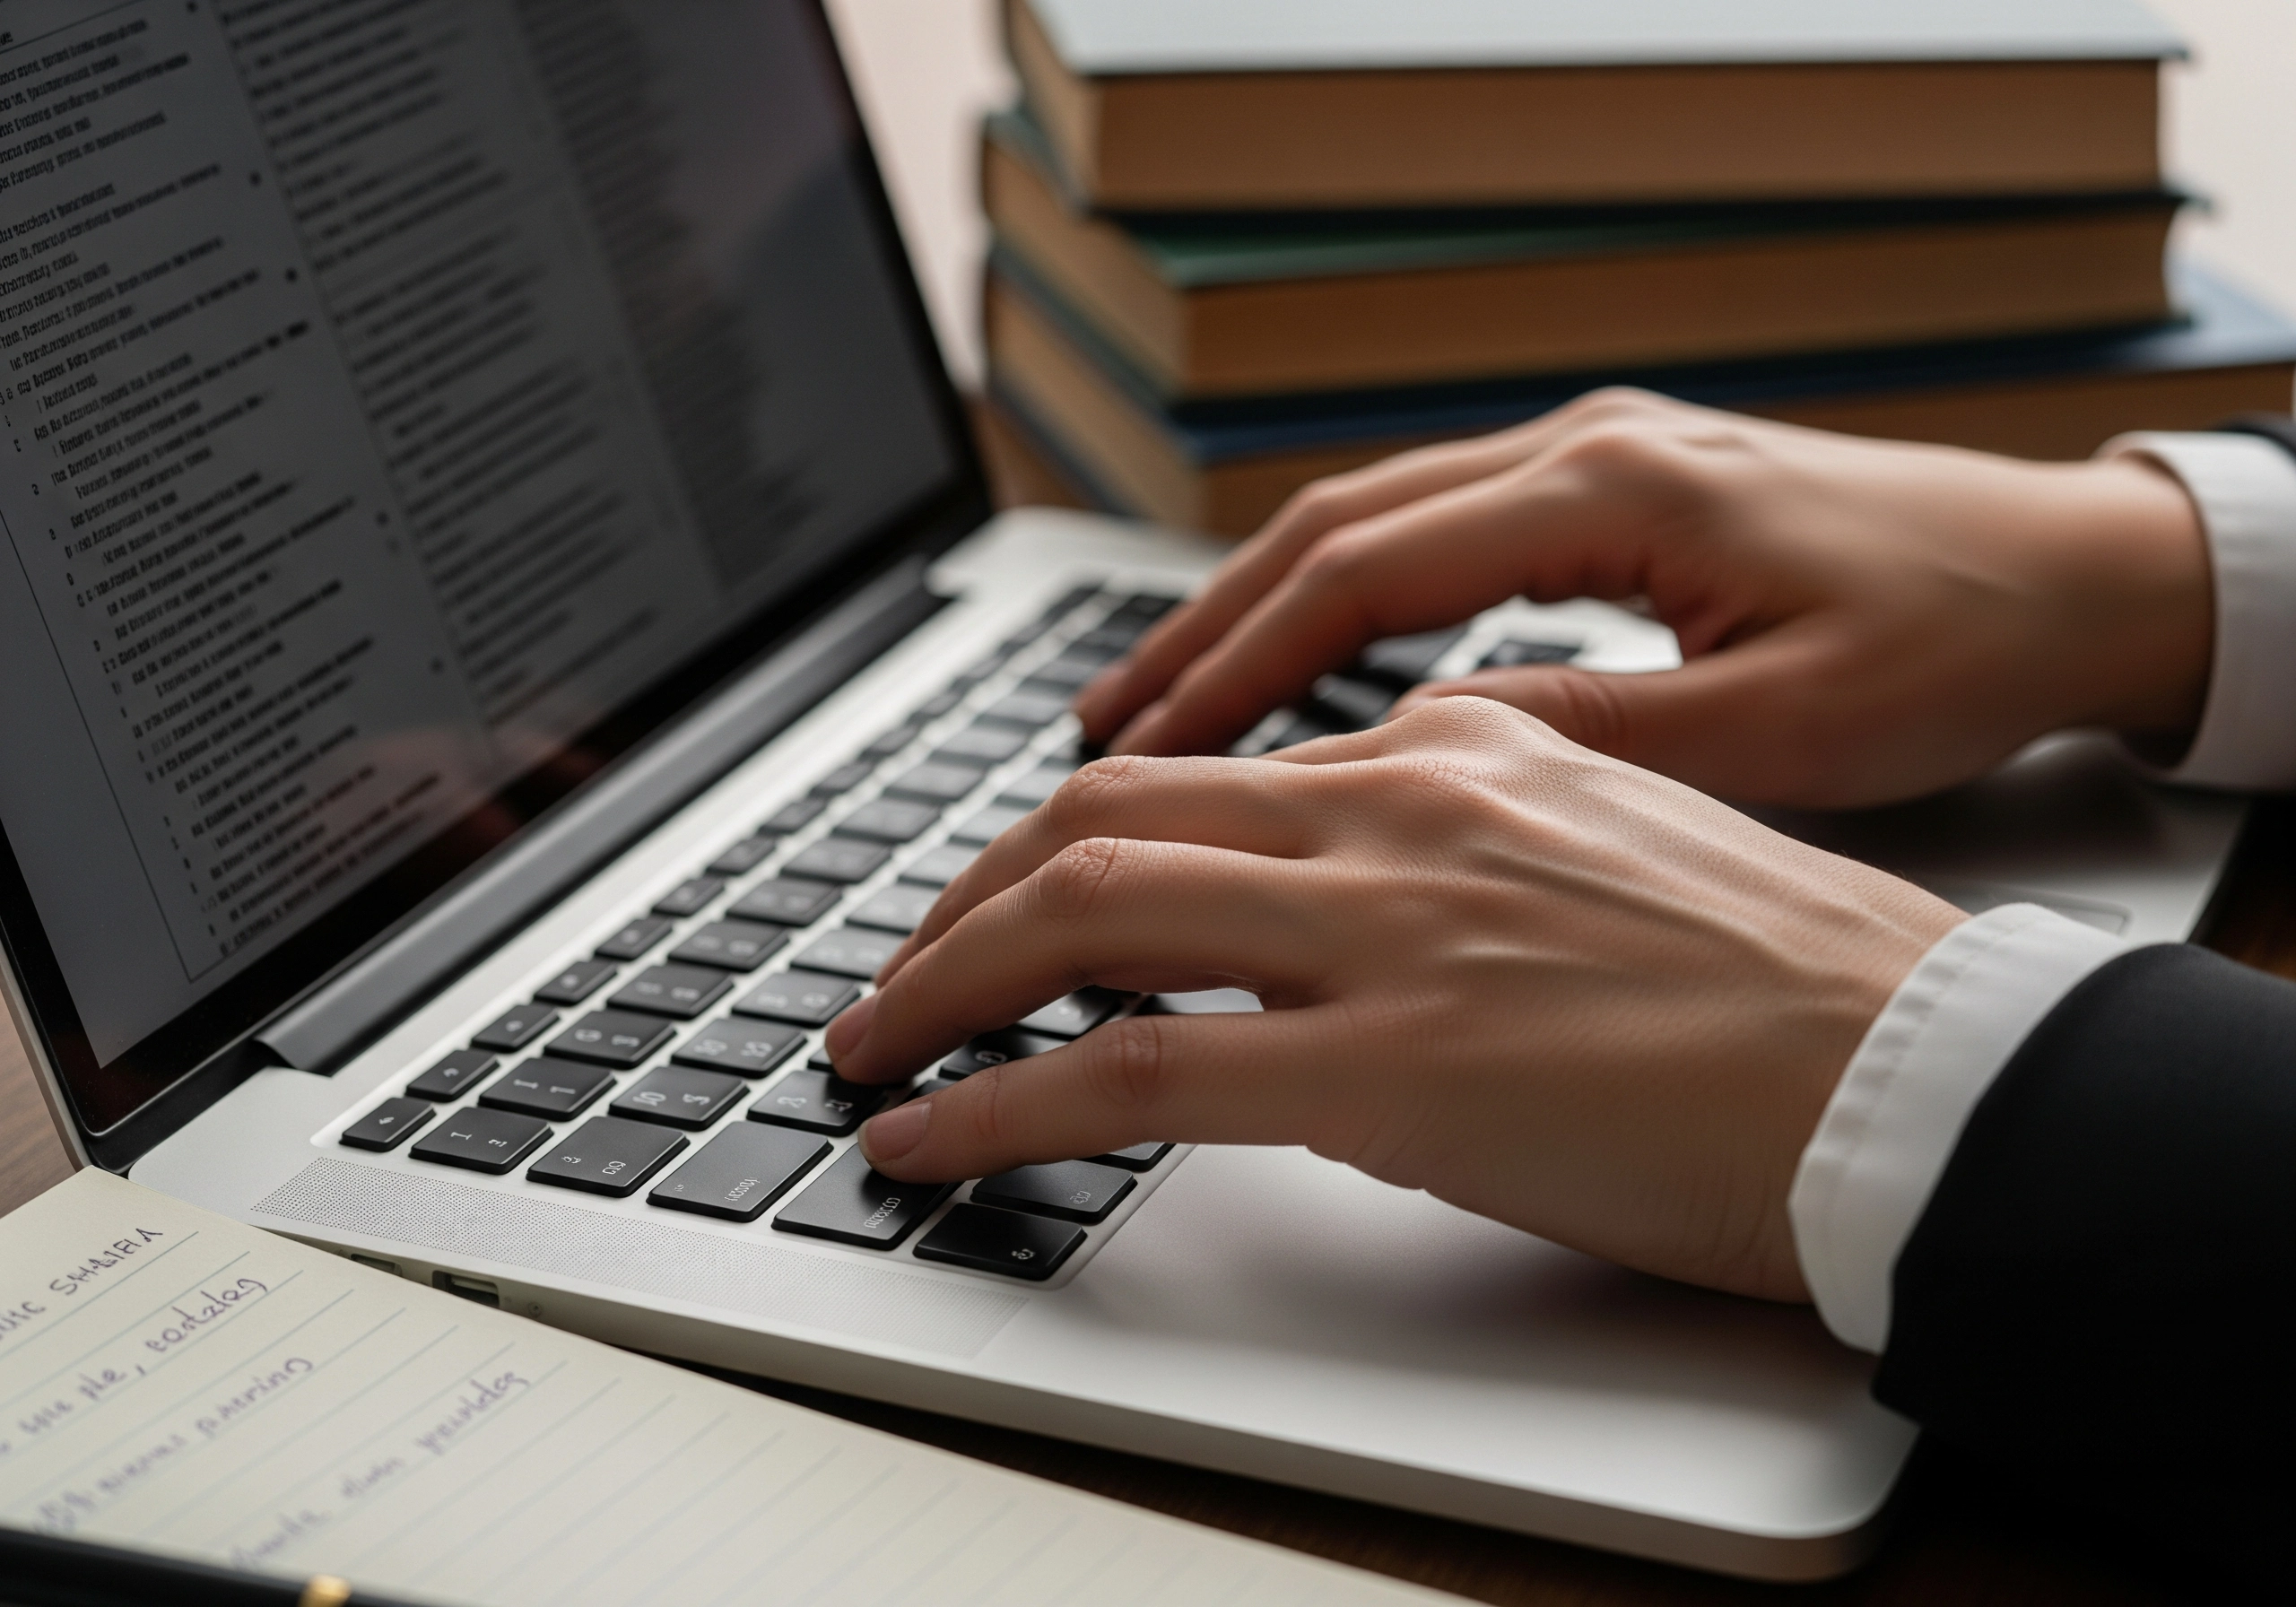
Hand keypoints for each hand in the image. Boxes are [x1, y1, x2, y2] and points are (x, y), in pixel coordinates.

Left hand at [827, 699, 1962, 1300]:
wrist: (1914, 1067)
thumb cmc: (1782, 985)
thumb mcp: (1600, 852)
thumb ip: (1456, 848)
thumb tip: (1346, 904)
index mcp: (1454, 749)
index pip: (1205, 766)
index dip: (1071, 835)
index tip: (1016, 894)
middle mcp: (1399, 805)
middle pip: (1100, 811)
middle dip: (962, 894)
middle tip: (900, 967)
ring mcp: (1386, 927)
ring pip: (1081, 909)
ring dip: (939, 980)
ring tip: (871, 1050)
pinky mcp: (1390, 1066)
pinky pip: (1132, 1072)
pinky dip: (997, 1101)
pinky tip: (933, 1139)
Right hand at [1075, 390, 2210, 806]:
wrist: (2069, 571)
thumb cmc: (1951, 643)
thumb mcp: (1775, 728)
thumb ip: (1589, 740)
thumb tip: (1415, 761)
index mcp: (1613, 489)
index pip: (1361, 572)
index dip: (1232, 668)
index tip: (1140, 753)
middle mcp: (1583, 450)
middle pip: (1331, 531)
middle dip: (1200, 637)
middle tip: (1092, 736)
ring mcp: (1592, 460)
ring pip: (1368, 529)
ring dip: (1253, 620)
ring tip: (1154, 716)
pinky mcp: (1611, 495)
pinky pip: (1431, 541)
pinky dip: (1338, 611)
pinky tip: (1294, 678)